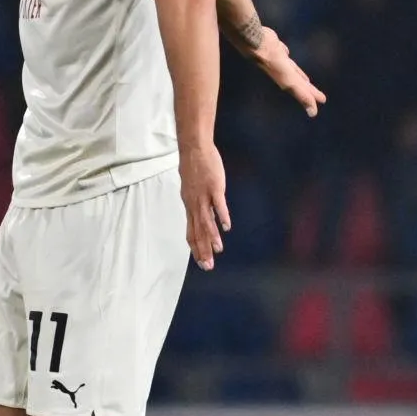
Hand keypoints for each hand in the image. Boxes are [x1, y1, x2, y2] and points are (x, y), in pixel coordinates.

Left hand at [180, 144, 229, 270]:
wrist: (194, 149)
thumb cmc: (194, 167)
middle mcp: (194, 204)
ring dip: (212, 237)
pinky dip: (222, 216)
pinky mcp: (214, 187)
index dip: (196, 248)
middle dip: (203, 250)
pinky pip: (218, 205)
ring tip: (217, 251)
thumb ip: (196, 203)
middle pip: (198, 231)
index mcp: (190, 206)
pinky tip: (226, 227)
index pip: (191, 232)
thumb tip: (199, 213)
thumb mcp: (192, 189)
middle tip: (208, 266)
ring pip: (207, 221)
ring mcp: (204, 196)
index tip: (201, 262)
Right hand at [248, 24, 326, 116]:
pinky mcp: (277, 51)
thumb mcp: (290, 80)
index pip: (301, 93)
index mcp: (287, 82)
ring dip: (300, 78)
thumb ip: (302, 94)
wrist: (257, 42)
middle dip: (309, 91)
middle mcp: (284, 74)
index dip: (309, 100)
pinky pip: (287, 59)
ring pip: (294, 72)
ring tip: (306, 81)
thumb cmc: (273, 62)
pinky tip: (289, 59)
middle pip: (300, 84)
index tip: (317, 108)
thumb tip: (313, 113)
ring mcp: (280, 62)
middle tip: (321, 98)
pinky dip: (290, 63)